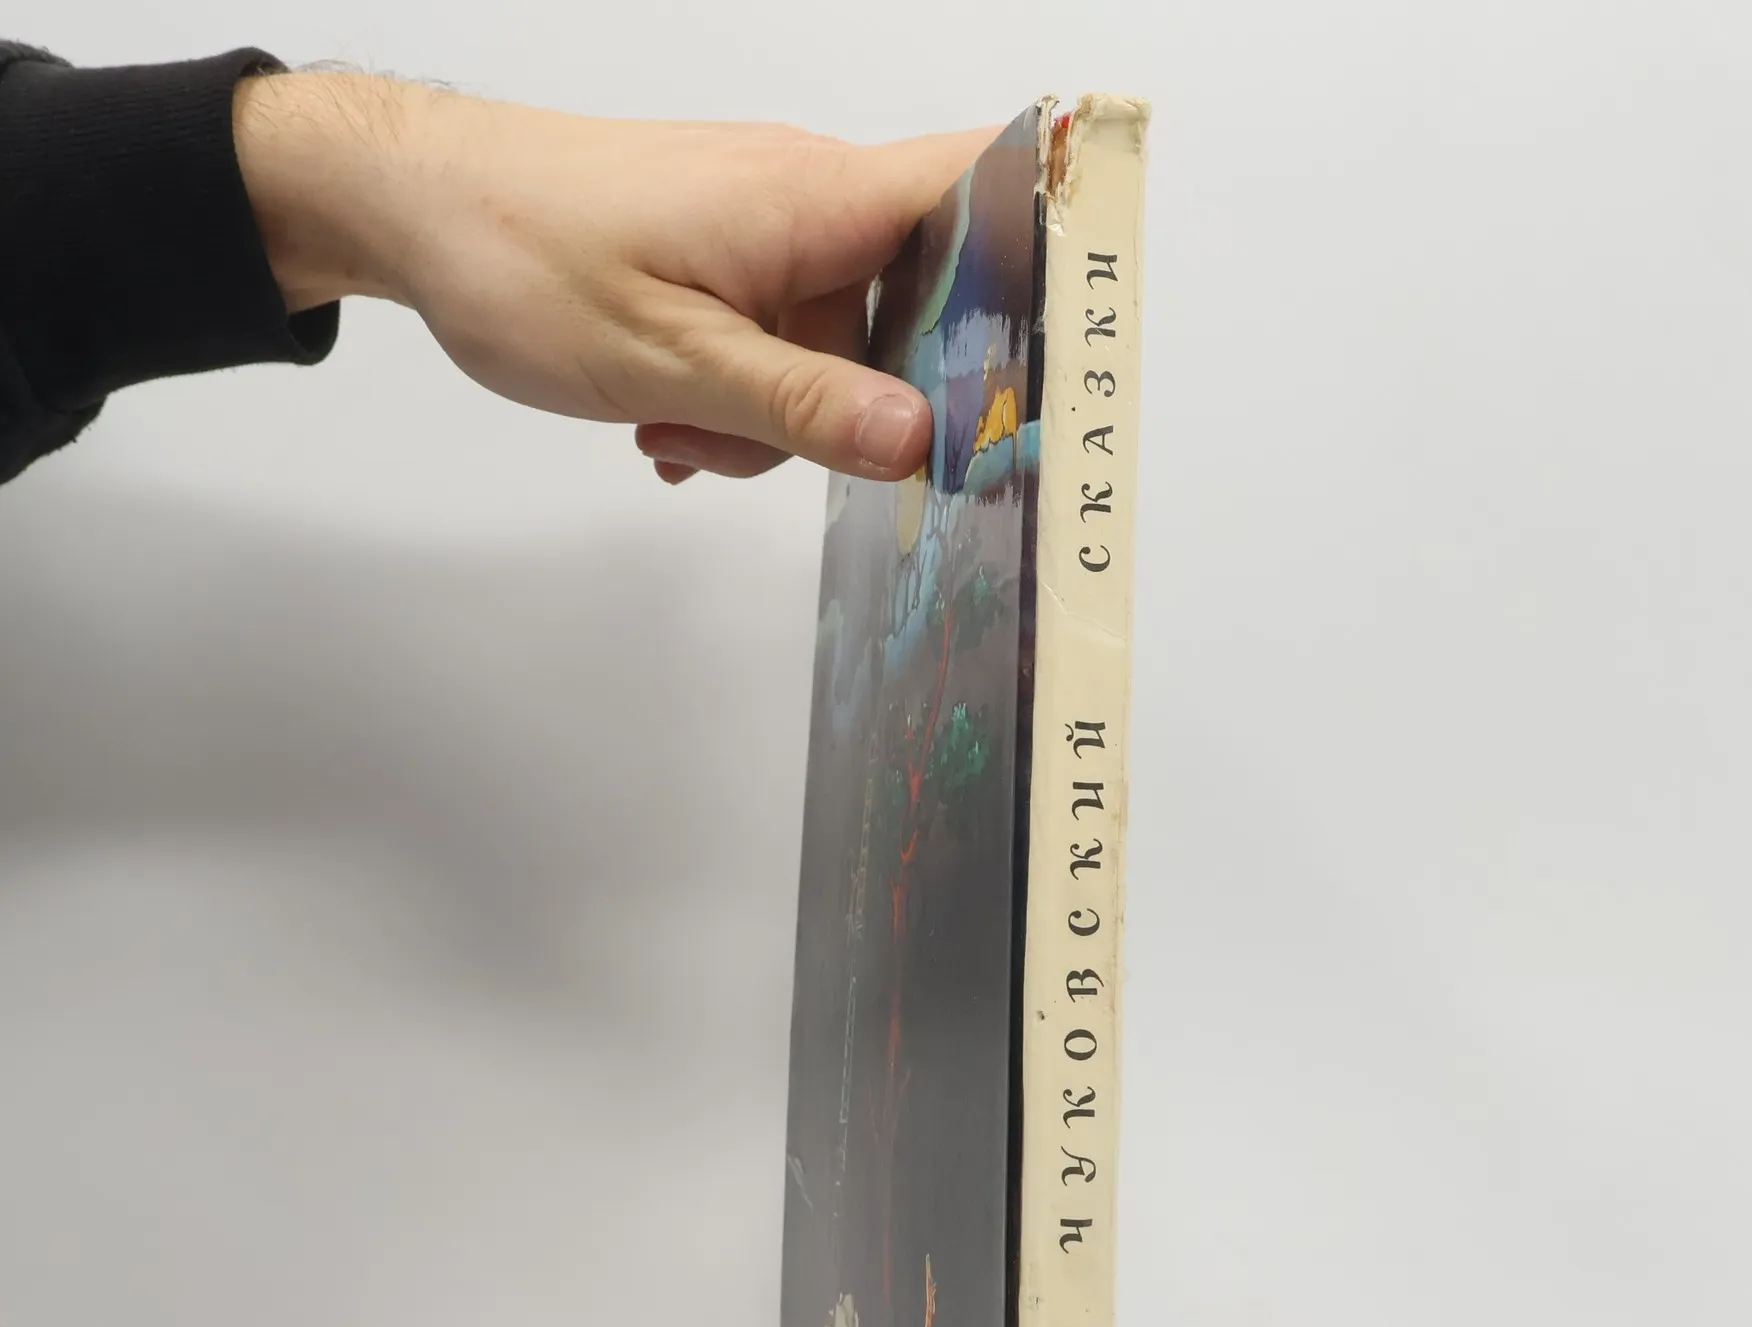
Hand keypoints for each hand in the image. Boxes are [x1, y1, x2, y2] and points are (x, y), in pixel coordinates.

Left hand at [233, 73, 991, 485]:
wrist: (412, 203)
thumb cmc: (519, 254)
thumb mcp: (670, 362)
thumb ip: (804, 407)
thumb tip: (921, 439)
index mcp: (817, 199)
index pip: (980, 183)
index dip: (1043, 250)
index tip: (1060, 349)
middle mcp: (808, 203)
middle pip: (911, 310)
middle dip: (853, 403)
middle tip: (757, 437)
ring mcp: (767, 232)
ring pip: (835, 348)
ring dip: (771, 415)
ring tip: (675, 422)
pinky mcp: (728, 258)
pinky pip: (779, 341)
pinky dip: (739, 393)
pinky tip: (670, 414)